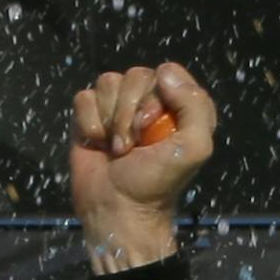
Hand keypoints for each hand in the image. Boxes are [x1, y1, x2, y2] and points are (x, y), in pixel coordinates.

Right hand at [70, 62, 217, 271]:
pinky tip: (98, 144)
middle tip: (135, 145)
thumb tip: (165, 72)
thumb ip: (194, 107)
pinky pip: (85, 97)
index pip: (169, 73)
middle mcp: (151, 103)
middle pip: (136, 75)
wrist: (117, 207)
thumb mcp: (194, 148)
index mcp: (181, 108)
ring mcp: (119, 108)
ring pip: (108, 82)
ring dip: (111, 120)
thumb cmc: (157, 182)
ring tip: (118, 149)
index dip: (159, 95)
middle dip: (131, 112)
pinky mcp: (91, 116)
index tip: (155, 126)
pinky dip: (89, 122)